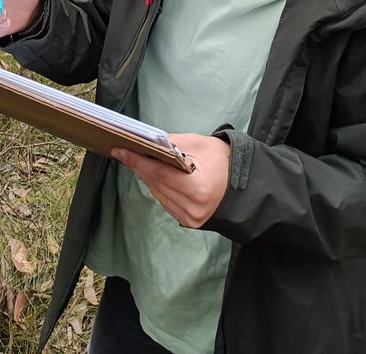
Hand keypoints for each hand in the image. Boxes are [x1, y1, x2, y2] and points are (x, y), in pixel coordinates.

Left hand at [112, 133, 229, 227]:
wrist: (244, 184)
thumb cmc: (224, 160)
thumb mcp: (201, 145)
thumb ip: (174, 144)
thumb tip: (149, 142)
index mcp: (197, 188)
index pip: (160, 174)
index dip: (138, 162)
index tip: (120, 151)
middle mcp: (192, 208)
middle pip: (156, 185)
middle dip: (139, 167)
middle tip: (124, 152)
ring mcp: (190, 218)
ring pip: (159, 194)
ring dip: (147, 177)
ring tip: (137, 160)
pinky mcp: (189, 222)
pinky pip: (166, 202)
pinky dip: (158, 187)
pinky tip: (154, 175)